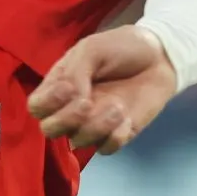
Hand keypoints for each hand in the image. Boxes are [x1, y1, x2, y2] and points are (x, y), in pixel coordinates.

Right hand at [26, 25, 178, 153]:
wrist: (160, 56)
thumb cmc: (121, 47)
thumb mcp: (92, 50)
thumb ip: (74, 73)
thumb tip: (71, 99)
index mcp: (60, 85)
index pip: (36, 107)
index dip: (46, 103)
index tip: (68, 88)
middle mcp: (71, 108)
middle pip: (49, 129)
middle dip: (66, 120)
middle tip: (87, 104)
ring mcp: (94, 123)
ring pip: (79, 140)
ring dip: (97, 126)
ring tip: (119, 106)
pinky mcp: (117, 134)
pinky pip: (106, 148)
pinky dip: (115, 136)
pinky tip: (127, 119)